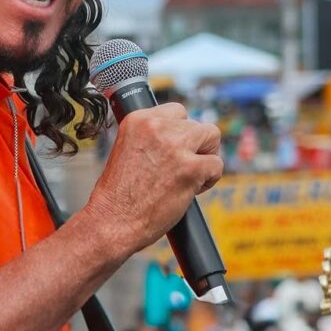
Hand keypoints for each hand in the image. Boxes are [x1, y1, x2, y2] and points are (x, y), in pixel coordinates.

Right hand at [87, 104, 222, 256]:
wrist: (113, 220)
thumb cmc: (118, 194)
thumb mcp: (126, 148)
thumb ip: (151, 137)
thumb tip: (178, 134)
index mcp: (138, 119)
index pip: (177, 111)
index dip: (180, 132)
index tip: (175, 149)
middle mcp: (157, 127)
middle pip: (197, 123)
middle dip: (195, 145)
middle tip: (184, 165)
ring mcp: (175, 147)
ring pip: (212, 136)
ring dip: (205, 156)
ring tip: (190, 175)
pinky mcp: (191, 168)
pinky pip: (216, 164)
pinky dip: (209, 179)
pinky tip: (192, 189)